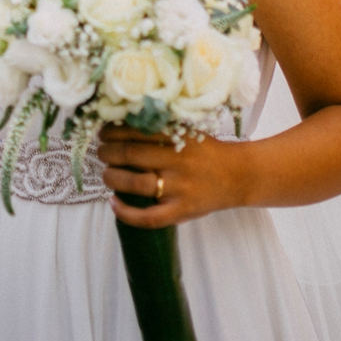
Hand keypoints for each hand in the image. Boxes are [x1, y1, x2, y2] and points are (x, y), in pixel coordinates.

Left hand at [98, 124, 249, 228]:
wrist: (239, 176)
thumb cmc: (208, 152)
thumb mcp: (188, 133)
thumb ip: (162, 128)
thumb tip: (123, 122)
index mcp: (178, 138)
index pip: (138, 131)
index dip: (114, 132)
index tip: (104, 132)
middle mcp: (178, 162)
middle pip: (132, 155)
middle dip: (108, 153)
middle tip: (101, 152)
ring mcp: (179, 189)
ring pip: (136, 184)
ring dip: (113, 177)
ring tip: (106, 174)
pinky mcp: (181, 211)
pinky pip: (149, 217)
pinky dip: (127, 213)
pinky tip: (113, 204)